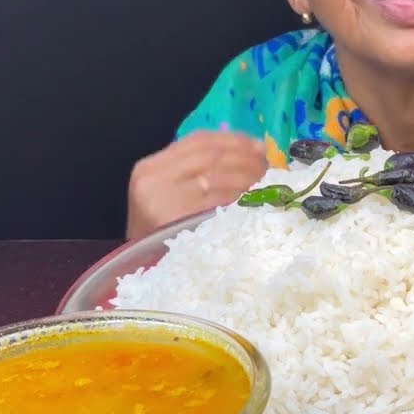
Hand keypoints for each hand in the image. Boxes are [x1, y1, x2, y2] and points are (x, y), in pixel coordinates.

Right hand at [126, 131, 266, 238]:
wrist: (143, 273)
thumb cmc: (163, 236)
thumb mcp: (171, 196)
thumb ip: (198, 173)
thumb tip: (252, 153)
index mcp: (150, 167)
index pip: (198, 141)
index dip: (233, 140)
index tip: (259, 146)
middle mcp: (153, 178)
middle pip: (210, 155)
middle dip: (245, 157)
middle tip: (270, 166)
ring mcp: (162, 198)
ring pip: (216, 174)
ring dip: (247, 175)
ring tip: (267, 181)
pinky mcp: (176, 219)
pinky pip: (218, 200)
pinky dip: (240, 196)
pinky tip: (256, 199)